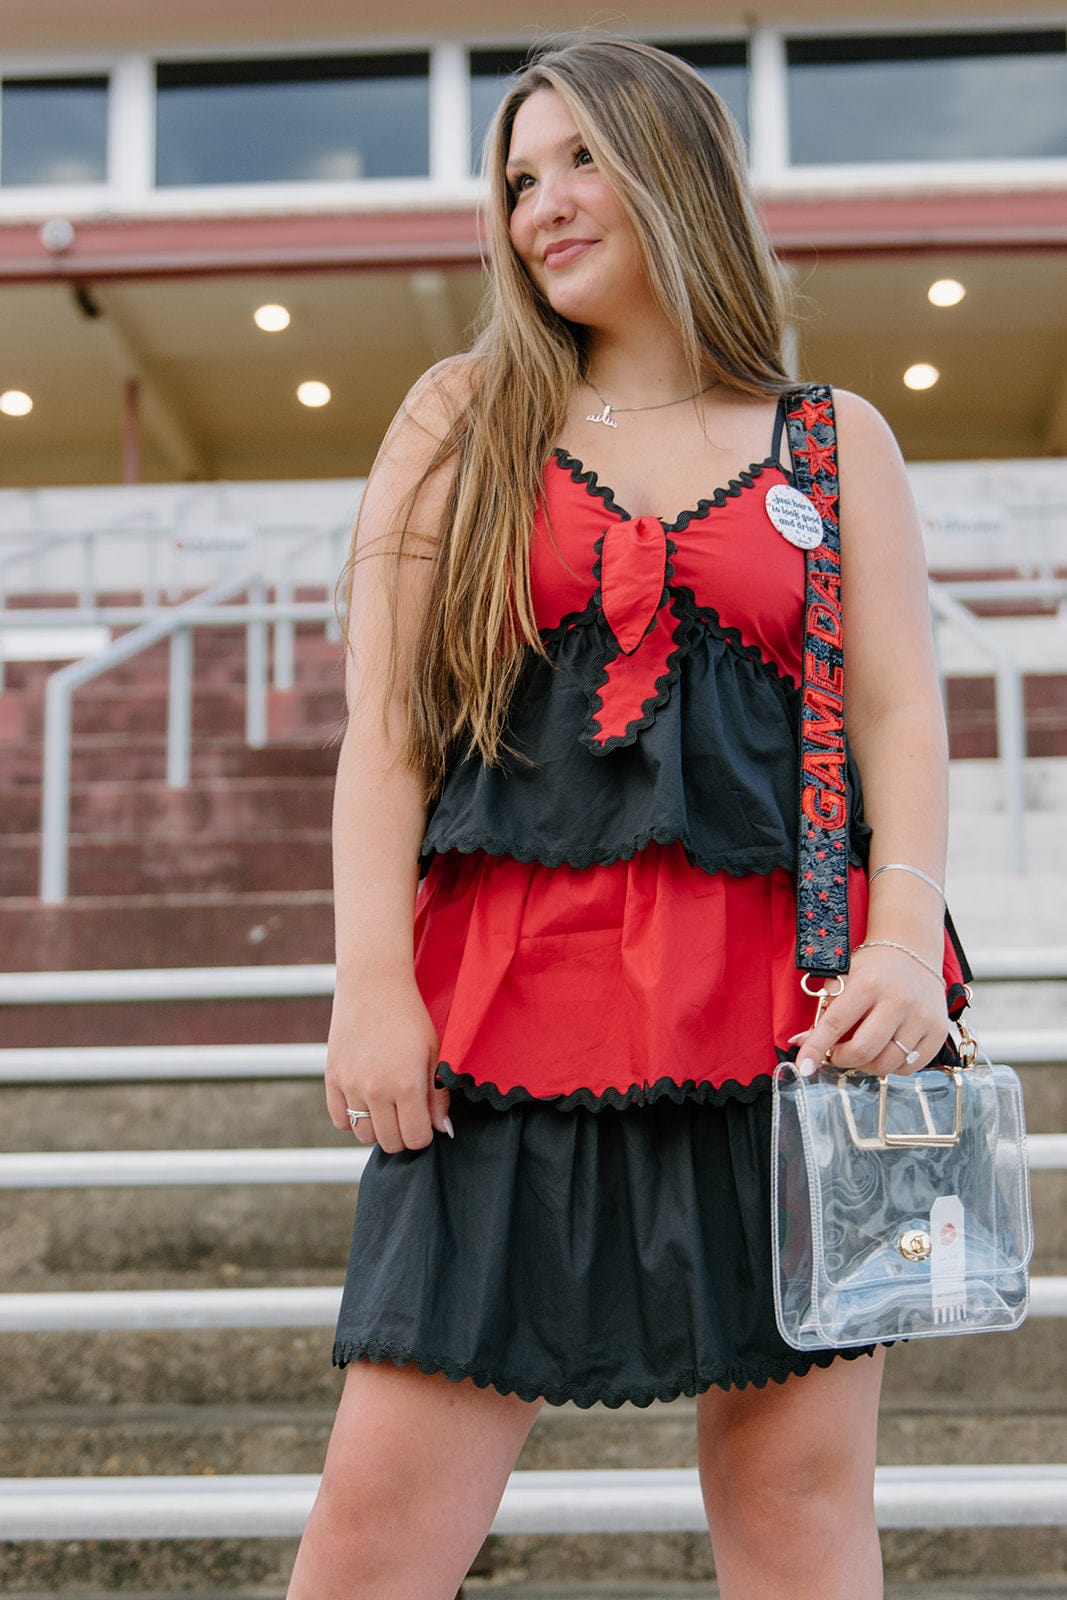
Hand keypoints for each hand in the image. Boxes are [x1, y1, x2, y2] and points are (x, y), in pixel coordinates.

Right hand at [324, 972, 451, 1153]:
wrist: (373, 986)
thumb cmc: (410, 1018)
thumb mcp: (433, 1053)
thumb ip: (438, 1095)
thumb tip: (443, 1130)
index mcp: (407, 1084)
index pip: (416, 1138)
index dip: (424, 1134)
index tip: (425, 1119)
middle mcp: (376, 1090)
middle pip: (390, 1142)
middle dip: (403, 1134)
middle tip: (407, 1114)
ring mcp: (351, 1085)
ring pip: (364, 1135)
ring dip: (378, 1129)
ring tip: (387, 1108)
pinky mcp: (332, 1078)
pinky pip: (339, 1120)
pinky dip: (352, 1119)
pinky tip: (365, 1102)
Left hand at [791, 945, 948, 1078]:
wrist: (914, 951)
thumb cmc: (873, 968)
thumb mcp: (844, 979)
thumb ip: (823, 1011)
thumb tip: (801, 1043)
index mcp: (868, 984)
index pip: (836, 1023)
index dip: (816, 1048)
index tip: (804, 1066)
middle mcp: (898, 1001)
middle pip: (863, 1050)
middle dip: (841, 1059)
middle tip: (836, 1054)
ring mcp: (921, 1017)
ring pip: (887, 1063)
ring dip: (866, 1066)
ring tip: (861, 1052)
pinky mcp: (938, 1030)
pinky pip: (911, 1066)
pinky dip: (893, 1067)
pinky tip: (886, 1051)